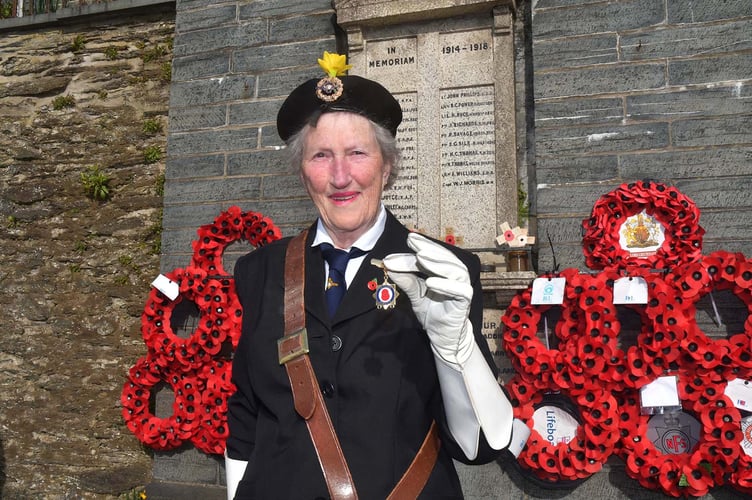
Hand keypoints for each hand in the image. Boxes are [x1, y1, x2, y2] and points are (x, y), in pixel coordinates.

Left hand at [382, 233, 473, 364]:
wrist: (442, 337)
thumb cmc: (432, 312)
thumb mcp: (415, 294)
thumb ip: (406, 281)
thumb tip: (390, 266)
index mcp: (443, 271)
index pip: (432, 255)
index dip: (420, 246)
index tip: (409, 239)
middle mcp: (454, 276)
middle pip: (443, 258)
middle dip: (427, 249)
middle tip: (412, 243)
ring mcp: (461, 287)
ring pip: (455, 269)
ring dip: (437, 262)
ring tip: (420, 257)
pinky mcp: (464, 301)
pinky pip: (459, 290)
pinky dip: (446, 285)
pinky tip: (431, 281)